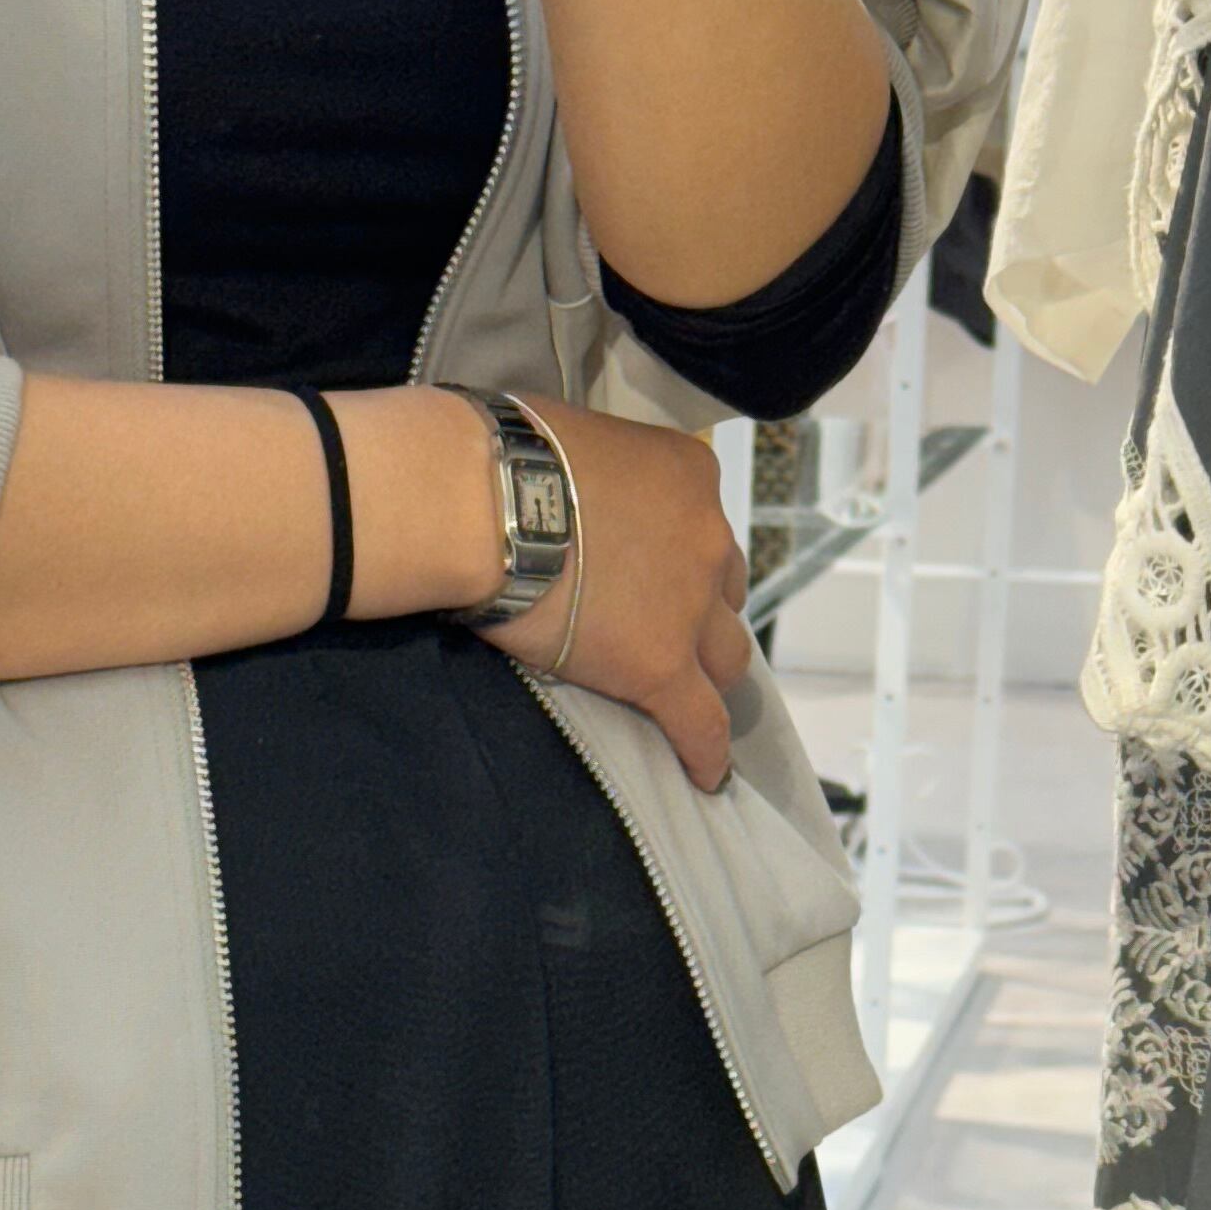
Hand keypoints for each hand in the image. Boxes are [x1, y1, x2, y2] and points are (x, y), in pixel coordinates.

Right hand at [498, 401, 752, 790]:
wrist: (484, 502)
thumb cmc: (506, 453)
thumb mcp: (575, 435)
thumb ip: (596, 468)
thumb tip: (568, 484)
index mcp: (690, 474)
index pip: (701, 523)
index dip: (679, 552)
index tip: (653, 566)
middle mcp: (707, 537)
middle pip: (725, 590)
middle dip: (703, 609)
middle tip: (666, 626)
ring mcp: (689, 607)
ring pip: (726, 656)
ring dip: (707, 670)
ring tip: (685, 692)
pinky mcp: (662, 667)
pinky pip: (701, 721)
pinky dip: (706, 749)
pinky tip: (706, 774)